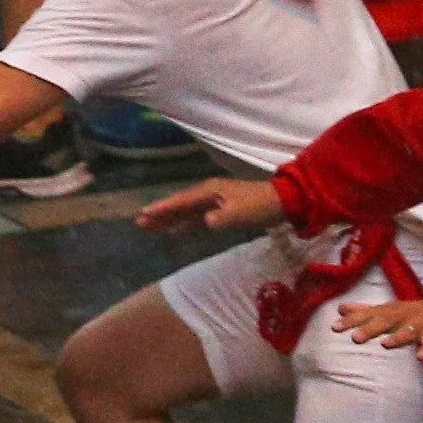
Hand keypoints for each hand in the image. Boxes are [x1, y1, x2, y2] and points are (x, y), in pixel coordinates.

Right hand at [134, 177, 288, 233]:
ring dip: (168, 219)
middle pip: (179, 204)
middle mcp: (208, 193)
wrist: (283, 202)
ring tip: (148, 226)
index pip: (182, 200)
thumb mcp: (242, 212)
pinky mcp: (219, 210)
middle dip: (160, 213)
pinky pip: (194, 217)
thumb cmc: (261, 206)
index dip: (164, 208)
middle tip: (139, 222)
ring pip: (185, 211)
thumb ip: (223, 217)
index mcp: (210, 190)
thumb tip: (205, 221)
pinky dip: (183, 224)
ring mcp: (213, 201)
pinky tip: (174, 232)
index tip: (145, 213)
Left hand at [333, 297, 422, 353]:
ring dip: (398, 337)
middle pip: (385, 321)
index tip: (334, 327)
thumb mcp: (389, 309)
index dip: (351, 320)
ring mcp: (420, 324)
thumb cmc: (414, 313)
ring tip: (386, 344)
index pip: (367, 314)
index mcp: (390, 311)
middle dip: (370, 328)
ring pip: (408, 330)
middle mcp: (403, 315)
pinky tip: (422, 358)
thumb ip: (365, 310)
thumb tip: (340, 308)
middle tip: (355, 338)